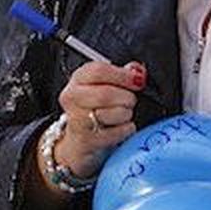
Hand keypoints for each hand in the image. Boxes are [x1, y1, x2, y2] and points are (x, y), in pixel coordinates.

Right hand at [50, 61, 143, 178]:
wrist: (81, 134)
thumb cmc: (95, 105)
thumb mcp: (105, 83)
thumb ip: (122, 73)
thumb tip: (137, 71)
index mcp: (78, 78)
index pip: (99, 71)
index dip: (122, 75)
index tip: (137, 80)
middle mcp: (73, 97)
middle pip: (106, 94)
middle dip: (126, 98)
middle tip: (130, 100)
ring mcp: (77, 119)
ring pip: (113, 113)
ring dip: (126, 113)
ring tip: (124, 113)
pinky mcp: (87, 139)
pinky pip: (117, 132)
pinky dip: (126, 129)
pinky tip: (120, 126)